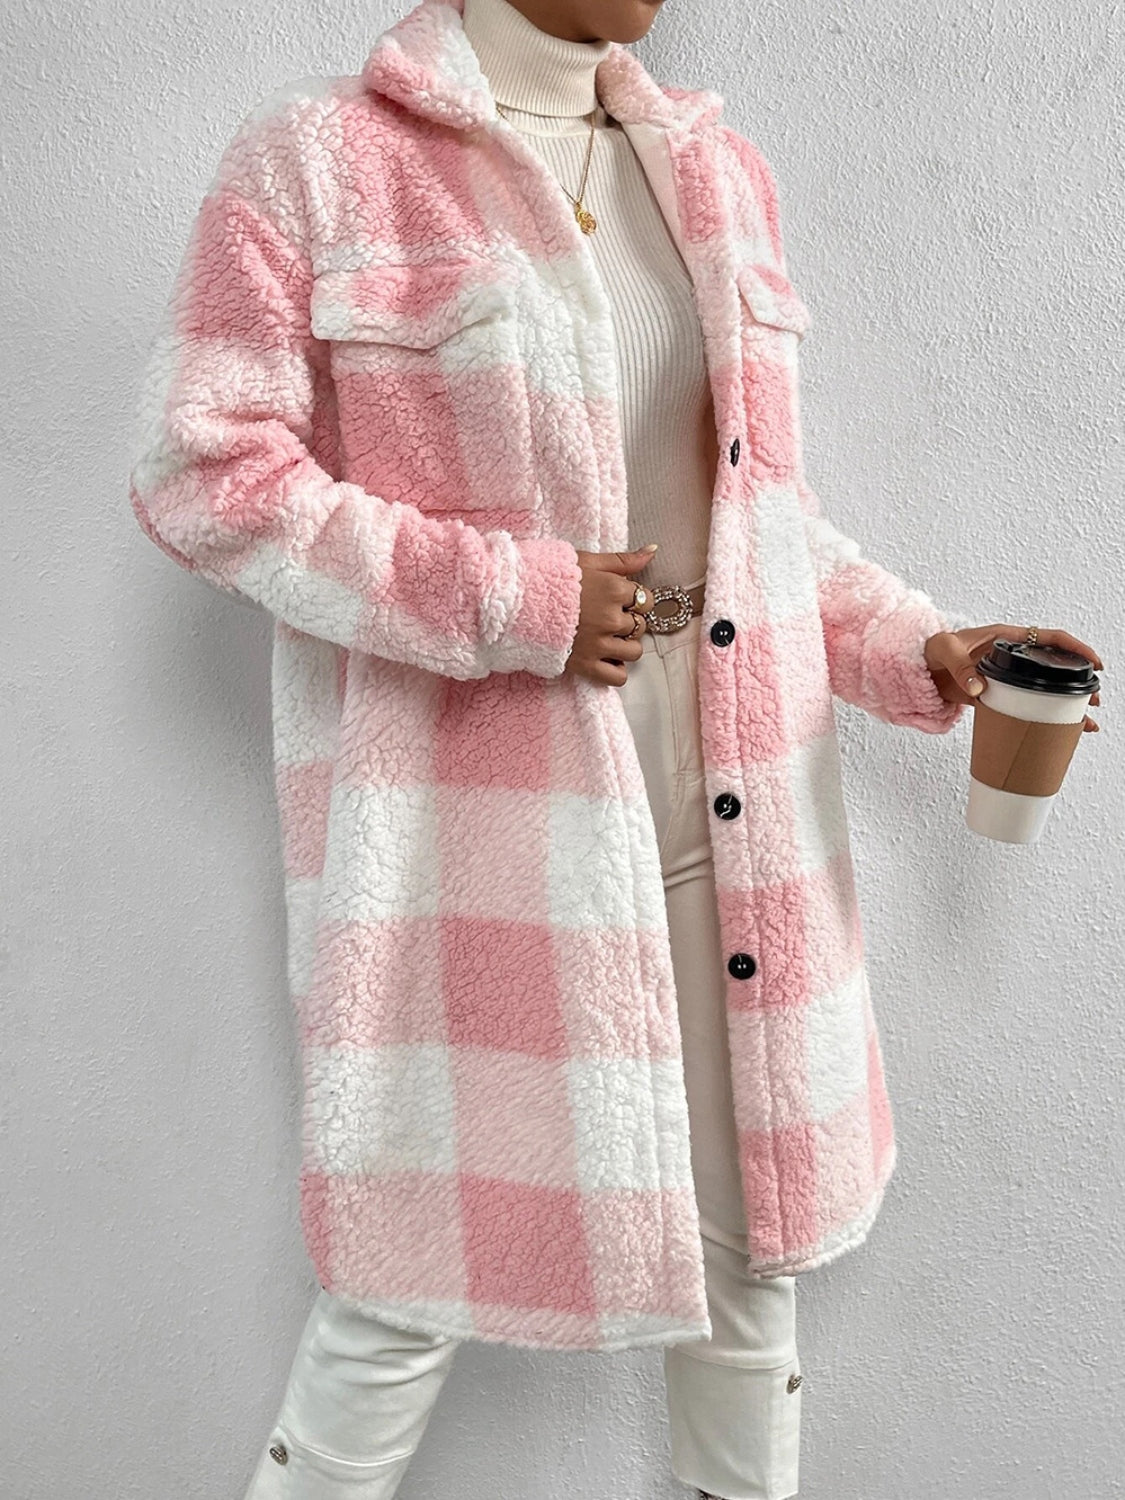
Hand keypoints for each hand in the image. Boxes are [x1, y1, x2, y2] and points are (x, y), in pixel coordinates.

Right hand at [562, 545, 659, 685]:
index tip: (615, 598)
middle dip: (627, 621)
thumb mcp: (587, 560)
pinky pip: (618, 677)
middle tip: (604, 616)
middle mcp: (610, 618)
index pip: (645, 599)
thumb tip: (652, 551)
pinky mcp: (585, 664)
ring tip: (606, 637)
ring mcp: (599, 644)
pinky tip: (605, 658)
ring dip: (625, 645)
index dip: (632, 599)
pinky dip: (616, 670)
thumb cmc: (548, 576)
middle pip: (640, 625)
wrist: (514, 600)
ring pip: (634, 651)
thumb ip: (622, 560)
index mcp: (613, 590)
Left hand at [923, 624, 1103, 731]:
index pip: (1049, 638)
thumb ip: (960, 665)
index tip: (1094, 662)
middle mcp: (1011, 656)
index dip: (1075, 648)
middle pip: (1054, 667)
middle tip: (1094, 700)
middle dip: (1079, 683)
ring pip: (1043, 690)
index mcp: (1005, 637)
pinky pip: (1023, 707)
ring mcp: (1005, 678)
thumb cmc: (928, 648)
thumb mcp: (943, 649)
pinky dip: (1038, 719)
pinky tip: (1052, 734)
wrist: (913, 667)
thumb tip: (980, 687)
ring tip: (1084, 723)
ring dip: (1065, 706)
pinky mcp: (994, 696)